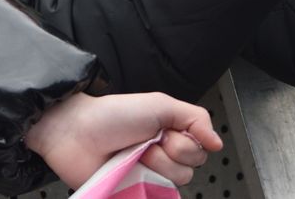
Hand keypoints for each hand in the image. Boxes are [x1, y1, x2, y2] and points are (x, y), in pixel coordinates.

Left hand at [25, 91, 221, 188]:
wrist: (76, 133)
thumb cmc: (114, 115)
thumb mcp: (160, 104)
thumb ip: (195, 118)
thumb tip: (217, 143)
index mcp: (170, 136)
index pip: (199, 151)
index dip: (185, 142)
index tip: (166, 131)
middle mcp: (162, 159)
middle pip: (189, 170)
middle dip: (168, 153)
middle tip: (146, 142)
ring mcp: (148, 179)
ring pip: (174, 185)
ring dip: (154, 166)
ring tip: (133, 155)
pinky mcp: (134, 195)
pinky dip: (148, 191)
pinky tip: (132, 175)